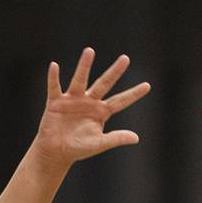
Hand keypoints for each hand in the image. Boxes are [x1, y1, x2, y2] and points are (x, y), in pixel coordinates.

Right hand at [31, 48, 150, 168]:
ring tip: (90, 51)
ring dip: (84, 66)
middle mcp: (89, 102)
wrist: (56, 152)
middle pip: (104, 83)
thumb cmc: (79, 148)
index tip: (148, 85)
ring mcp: (73, 100)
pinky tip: (54, 66)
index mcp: (101, 112)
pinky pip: (55, 87)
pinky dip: (54, 77)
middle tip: (126, 58)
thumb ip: (116, 139)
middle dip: (115, 72)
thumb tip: (136, 138)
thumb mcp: (100, 144)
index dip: (133, 94)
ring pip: (80, 80)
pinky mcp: (56, 102)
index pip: (121, 101)